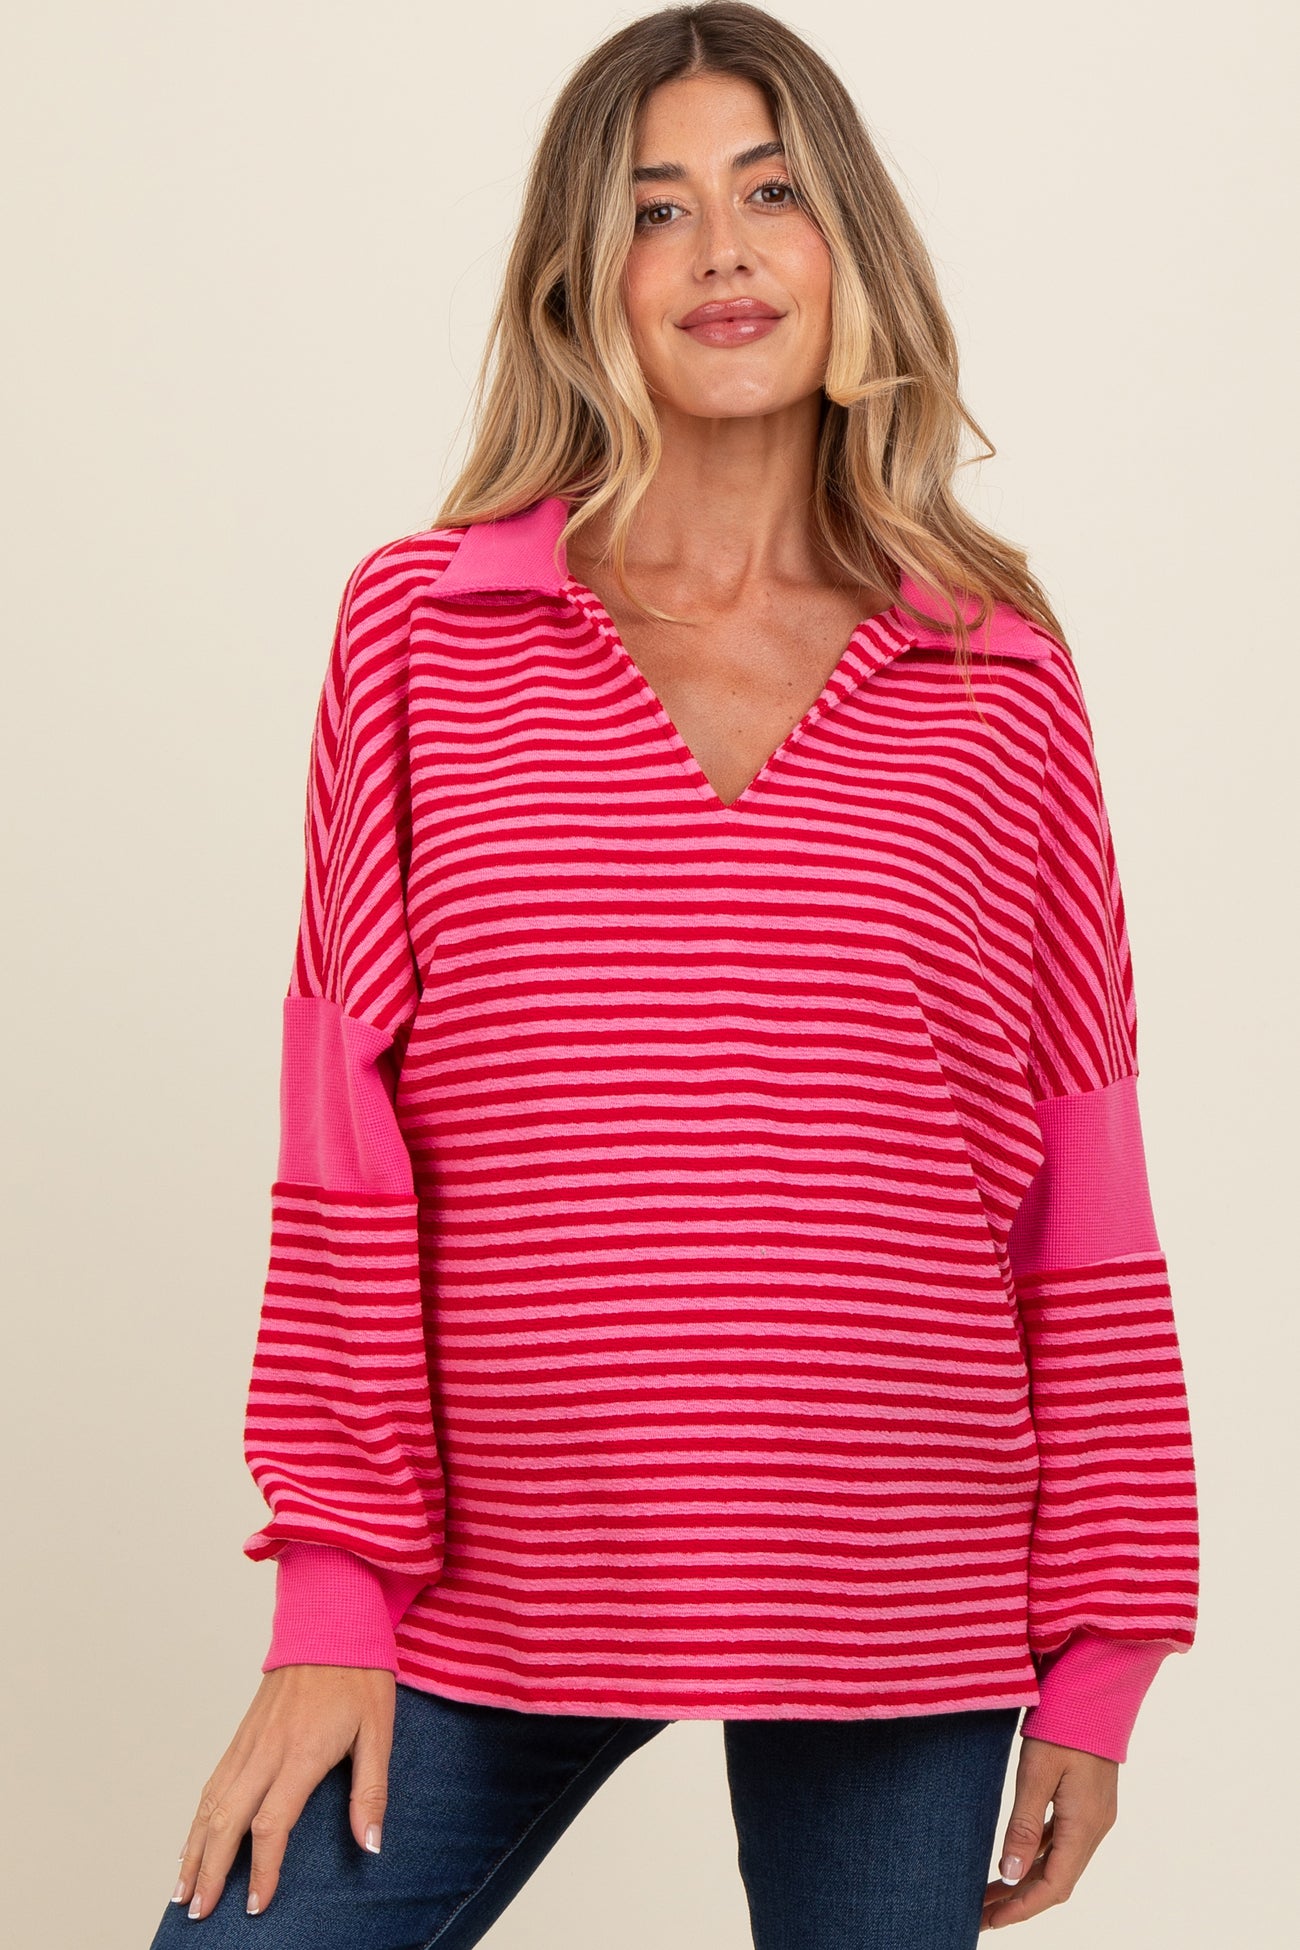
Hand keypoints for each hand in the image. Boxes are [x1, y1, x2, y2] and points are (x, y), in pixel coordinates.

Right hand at [171, 1664, 396, 1919]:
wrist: (331, 1620)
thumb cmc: (360, 1675)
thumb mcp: (380, 1731)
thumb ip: (371, 1791)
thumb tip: (371, 1846)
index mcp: (302, 1752)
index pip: (272, 1823)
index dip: (262, 1870)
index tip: (256, 1906)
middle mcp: (267, 1749)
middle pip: (227, 1820)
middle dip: (210, 1871)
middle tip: (198, 1914)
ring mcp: (249, 1739)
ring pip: (211, 1802)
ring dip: (193, 1849)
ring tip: (181, 1890)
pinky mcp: (242, 1731)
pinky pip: (212, 1780)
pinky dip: (196, 1816)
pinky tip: (189, 1840)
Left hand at [980, 1736, 1117, 1930]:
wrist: (1096, 1687)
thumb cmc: (1065, 1722)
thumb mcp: (1036, 1771)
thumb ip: (1023, 1824)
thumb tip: (1008, 1874)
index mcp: (1084, 1825)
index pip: (1053, 1886)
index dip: (1021, 1908)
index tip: (989, 1922)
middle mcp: (1094, 1827)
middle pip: (1056, 1880)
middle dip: (1019, 1900)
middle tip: (980, 1912)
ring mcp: (1093, 1814)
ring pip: (1058, 1861)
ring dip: (1026, 1880)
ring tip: (989, 1892)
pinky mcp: (1088, 1801)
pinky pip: (1062, 1841)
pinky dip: (1037, 1856)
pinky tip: (1016, 1858)